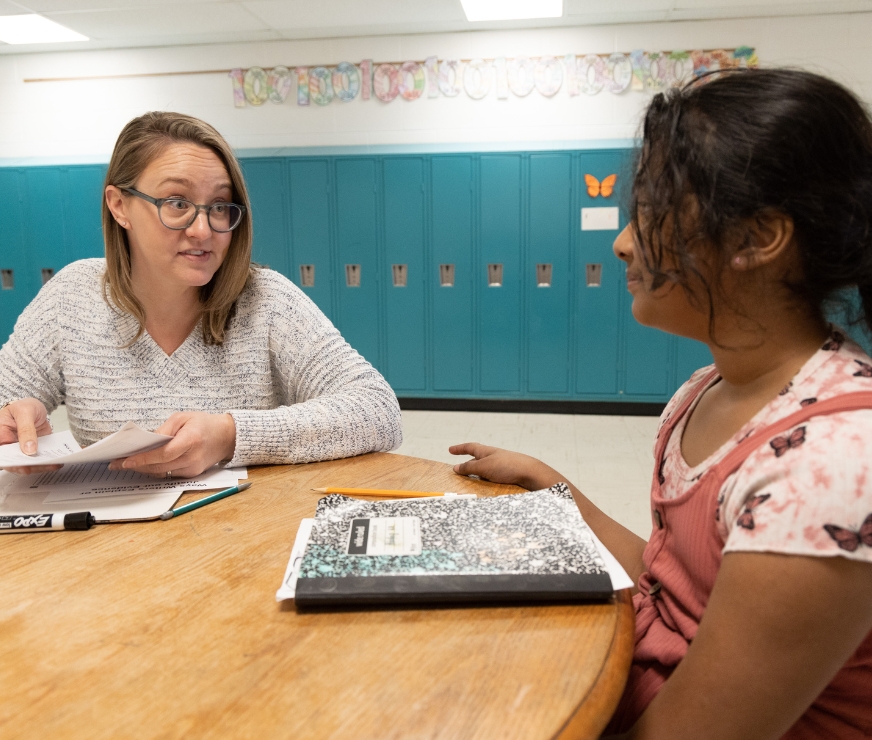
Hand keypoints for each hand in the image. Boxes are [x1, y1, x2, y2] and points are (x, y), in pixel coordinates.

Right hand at [0, 398, 62, 475]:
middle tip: (44, 464)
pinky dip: (48, 462)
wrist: (34, 407)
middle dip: (30, 466)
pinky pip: (39, 460)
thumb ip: (26, 430)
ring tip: (54, 464)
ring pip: (29, 464)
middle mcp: (9, 446)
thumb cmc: (23, 407)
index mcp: (1, 436)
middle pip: (16, 462)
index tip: (24, 466)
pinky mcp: (33, 451)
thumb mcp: (24, 413)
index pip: (4, 454)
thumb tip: (29, 450)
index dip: (12, 462)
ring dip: (41, 466)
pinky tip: (57, 461)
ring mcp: (21, 450)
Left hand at [109, 412, 235, 478]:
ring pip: (161, 472)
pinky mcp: (192, 474)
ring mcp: (193, 468)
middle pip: (159, 466)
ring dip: (143, 469)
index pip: (163, 454)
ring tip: (125, 464)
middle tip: (116, 463)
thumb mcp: (182, 417)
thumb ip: (164, 429)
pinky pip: (168, 473)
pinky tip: (144, 464)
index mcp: (191, 440)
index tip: (125, 460)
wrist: (226, 437)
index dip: (143, 458)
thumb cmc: (204, 424)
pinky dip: (154, 469)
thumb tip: (146, 442)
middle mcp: (193, 457)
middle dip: (136, 465)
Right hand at [449, 442, 557, 489]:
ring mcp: (501, 466)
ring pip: (485, 469)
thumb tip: (456, 468)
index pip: (470, 447)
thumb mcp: (483, 467)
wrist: (530, 473)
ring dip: (477, 474)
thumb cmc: (507, 466)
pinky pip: (493, 477)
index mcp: (486, 452)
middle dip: (468, 464)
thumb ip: (469, 468)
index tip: (451, 450)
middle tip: (459, 470)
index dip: (459, 449)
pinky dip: (486, 481)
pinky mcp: (508, 475)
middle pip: (477, 459)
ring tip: (470, 482)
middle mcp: (493, 457)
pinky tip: (486, 487)